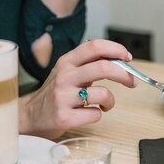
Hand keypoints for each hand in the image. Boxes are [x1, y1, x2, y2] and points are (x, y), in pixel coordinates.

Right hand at [20, 39, 136, 138]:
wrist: (31, 117)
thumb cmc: (57, 93)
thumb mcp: (68, 72)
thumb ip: (90, 65)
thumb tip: (121, 60)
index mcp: (67, 62)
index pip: (94, 47)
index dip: (116, 49)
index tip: (128, 57)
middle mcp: (64, 76)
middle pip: (103, 68)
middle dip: (124, 75)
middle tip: (131, 82)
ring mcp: (62, 97)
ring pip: (103, 94)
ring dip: (111, 101)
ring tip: (105, 104)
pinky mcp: (64, 117)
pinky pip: (96, 114)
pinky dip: (99, 114)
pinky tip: (89, 114)